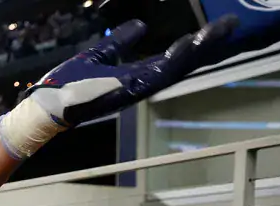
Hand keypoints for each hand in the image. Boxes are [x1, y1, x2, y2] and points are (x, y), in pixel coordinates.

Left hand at [0, 16, 237, 158]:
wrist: (47, 105)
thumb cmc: (68, 84)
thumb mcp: (100, 54)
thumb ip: (121, 41)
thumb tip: (141, 25)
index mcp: (137, 75)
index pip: (174, 57)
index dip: (197, 43)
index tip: (219, 28)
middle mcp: (142, 83)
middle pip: (183, 63)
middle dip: (208, 46)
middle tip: (232, 26)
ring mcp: (136, 89)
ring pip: (176, 68)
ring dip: (198, 50)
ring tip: (220, 31)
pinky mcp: (126, 92)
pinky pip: (156, 74)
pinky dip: (174, 60)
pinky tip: (189, 45)